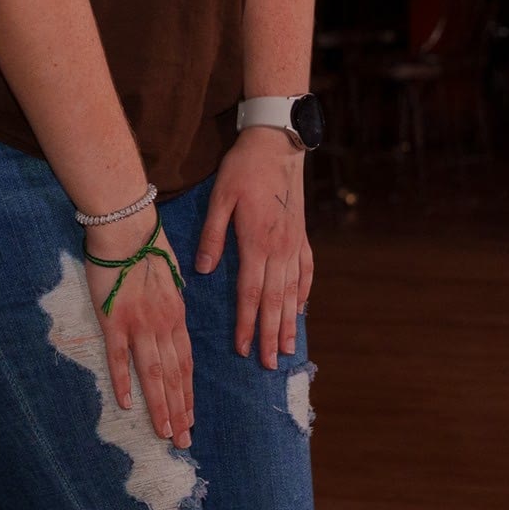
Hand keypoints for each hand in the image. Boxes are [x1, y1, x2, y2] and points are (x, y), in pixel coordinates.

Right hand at [81, 204, 193, 446]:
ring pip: (154, 373)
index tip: (190, 419)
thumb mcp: (171, 274)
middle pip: (174, 375)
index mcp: (177, 315)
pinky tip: (127, 404)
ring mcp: (139, 325)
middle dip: (179, 410)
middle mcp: (163, 325)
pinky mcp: (113, 320)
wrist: (126, 226)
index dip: (188, 393)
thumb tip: (173, 317)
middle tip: (182, 441)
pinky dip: (124, 382)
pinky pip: (120, 357)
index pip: (186, 363)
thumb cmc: (148, 244)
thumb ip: (172, 301)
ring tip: (164, 432)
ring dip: (160, 406)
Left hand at [196, 127, 311, 368]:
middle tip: (268, 364)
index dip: (246, 324)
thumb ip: (212, 236)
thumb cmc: (243, 169)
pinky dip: (303, 294)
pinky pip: (305, 272)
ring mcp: (294, 244)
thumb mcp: (220, 198)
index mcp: (256, 243)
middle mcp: (279, 249)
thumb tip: (203, 271)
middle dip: (269, 335)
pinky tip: (300, 310)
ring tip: (287, 349)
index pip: (250, 294)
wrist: (277, 144)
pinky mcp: (302, 236)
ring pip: (292, 292)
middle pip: (274, 301)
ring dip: (288, 322)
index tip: (242, 349)